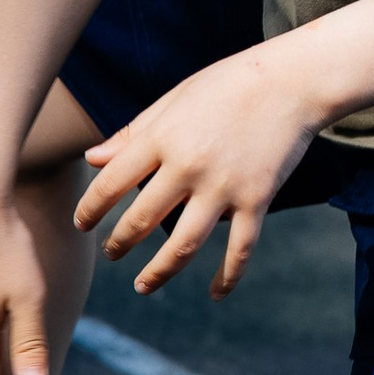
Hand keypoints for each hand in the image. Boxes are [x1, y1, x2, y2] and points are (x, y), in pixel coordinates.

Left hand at [73, 41, 319, 297]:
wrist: (292, 81)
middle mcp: (189, 166)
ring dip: (158, 272)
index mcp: (163, 137)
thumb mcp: (174, 99)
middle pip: (141, 221)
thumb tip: (91, 160)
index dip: (90, 210)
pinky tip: (215, 293)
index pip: (111, 184)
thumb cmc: (227, 84)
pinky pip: (239, 250)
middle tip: (111, 254)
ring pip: (183, 246)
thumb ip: (133, 133)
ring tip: (143, 285)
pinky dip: (227, 277)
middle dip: (119, 244)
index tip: (81, 224)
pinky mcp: (256, 200)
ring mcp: (224, 187)